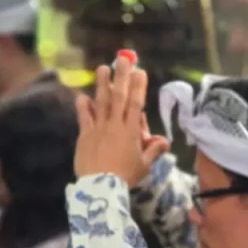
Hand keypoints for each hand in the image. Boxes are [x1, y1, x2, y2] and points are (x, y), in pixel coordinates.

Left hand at [74, 57, 168, 185]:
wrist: (100, 188)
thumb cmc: (124, 177)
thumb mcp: (143, 165)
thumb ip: (153, 151)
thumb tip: (165, 141)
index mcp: (131, 131)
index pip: (135, 103)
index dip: (138, 86)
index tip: (140, 71)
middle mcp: (115, 125)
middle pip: (119, 97)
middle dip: (122, 76)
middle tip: (122, 59)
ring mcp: (98, 128)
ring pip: (101, 102)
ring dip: (102, 84)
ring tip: (103, 68)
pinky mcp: (84, 135)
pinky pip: (83, 117)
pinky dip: (83, 106)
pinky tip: (82, 96)